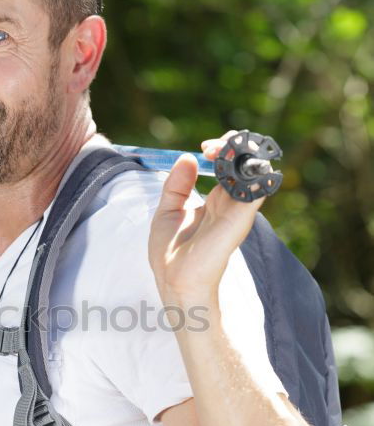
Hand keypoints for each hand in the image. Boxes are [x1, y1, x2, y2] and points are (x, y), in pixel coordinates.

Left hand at [148, 129, 265, 304]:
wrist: (177, 281)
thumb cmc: (171, 255)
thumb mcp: (168, 212)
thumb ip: (177, 186)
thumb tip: (187, 157)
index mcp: (215, 202)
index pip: (228, 167)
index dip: (221, 150)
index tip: (204, 148)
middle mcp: (230, 203)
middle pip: (243, 163)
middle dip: (232, 145)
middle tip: (211, 146)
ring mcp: (238, 208)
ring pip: (254, 169)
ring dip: (243, 151)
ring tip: (225, 144)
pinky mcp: (242, 215)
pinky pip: (258, 185)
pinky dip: (254, 168)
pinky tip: (240, 157)